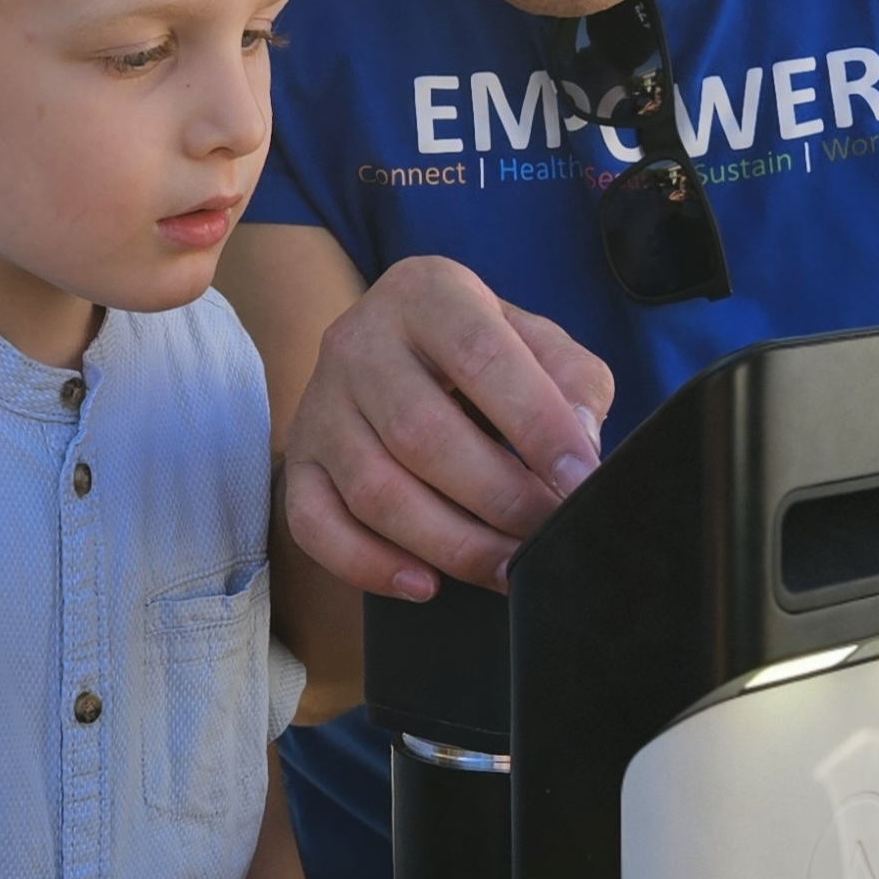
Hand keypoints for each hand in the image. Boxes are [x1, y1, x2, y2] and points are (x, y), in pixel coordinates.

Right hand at [282, 257, 615, 595]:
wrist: (396, 348)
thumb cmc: (482, 353)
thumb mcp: (536, 341)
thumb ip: (571, 381)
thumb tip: (579, 445)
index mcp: (427, 294)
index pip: (481, 357)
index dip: (536, 425)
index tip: (580, 480)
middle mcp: (358, 341)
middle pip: (422, 434)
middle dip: (498, 499)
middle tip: (548, 536)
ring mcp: (320, 403)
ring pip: (374, 489)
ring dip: (449, 543)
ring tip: (508, 569)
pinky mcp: (298, 459)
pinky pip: (315, 523)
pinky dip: (368, 565)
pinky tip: (425, 584)